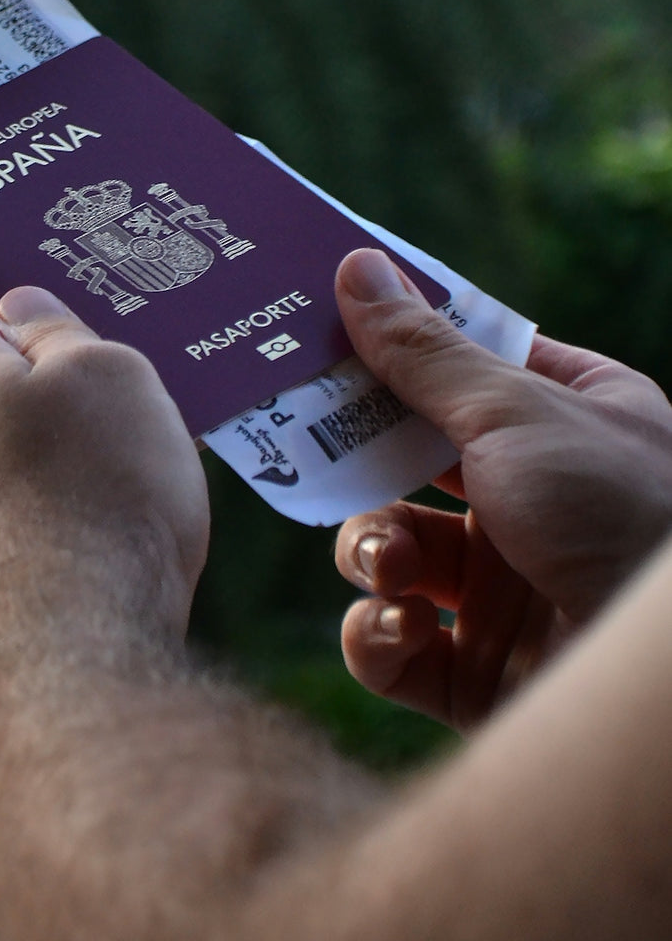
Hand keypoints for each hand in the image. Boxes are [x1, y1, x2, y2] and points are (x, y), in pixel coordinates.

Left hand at [0, 286, 208, 720]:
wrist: (67, 671)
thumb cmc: (99, 499)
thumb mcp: (109, 372)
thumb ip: (58, 331)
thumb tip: (17, 307)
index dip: (61, 364)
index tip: (109, 395)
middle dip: (48, 440)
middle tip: (125, 467)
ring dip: (38, 515)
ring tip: (111, 545)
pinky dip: (28, 584)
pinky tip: (78, 602)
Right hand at [332, 249, 671, 732]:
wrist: (659, 672)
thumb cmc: (615, 511)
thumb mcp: (513, 411)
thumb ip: (423, 352)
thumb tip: (355, 268)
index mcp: (568, 418)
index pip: (465, 365)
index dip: (395, 347)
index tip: (321, 328)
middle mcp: (536, 495)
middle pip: (409, 460)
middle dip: (359, 463)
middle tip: (305, 442)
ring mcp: (507, 586)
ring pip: (390, 553)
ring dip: (371, 553)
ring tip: (390, 567)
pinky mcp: (478, 672)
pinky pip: (394, 646)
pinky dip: (380, 637)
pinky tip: (405, 628)